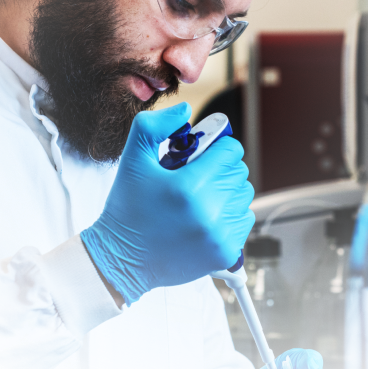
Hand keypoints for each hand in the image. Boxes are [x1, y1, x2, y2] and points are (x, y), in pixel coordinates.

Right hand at [81, 102, 254, 305]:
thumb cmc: (127, 210)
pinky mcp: (224, 252)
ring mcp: (219, 235)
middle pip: (239, 172)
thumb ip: (155, 126)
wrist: (122, 258)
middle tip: (197, 175)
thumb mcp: (133, 160)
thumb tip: (185, 110)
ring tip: (201, 196)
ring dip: (227, 191)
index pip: (231, 150)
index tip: (203, 153)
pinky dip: (230, 214)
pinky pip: (244, 220)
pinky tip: (206, 216)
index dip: (217, 146)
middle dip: (221, 167)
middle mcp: (209, 212)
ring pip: (244, 195)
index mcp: (188, 186)